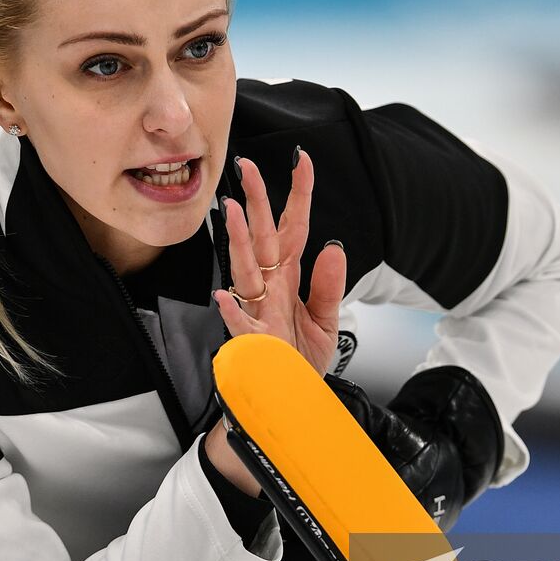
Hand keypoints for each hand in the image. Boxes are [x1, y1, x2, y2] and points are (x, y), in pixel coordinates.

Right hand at [213, 149, 346, 374]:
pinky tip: (224, 297)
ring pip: (245, 270)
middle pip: (263, 237)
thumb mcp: (327, 320)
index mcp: (289, 277)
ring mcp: (259, 311)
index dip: (298, 195)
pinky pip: (240, 326)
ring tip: (231, 213)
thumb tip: (335, 247)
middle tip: (247, 167)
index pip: (295, 227)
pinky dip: (232, 313)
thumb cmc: (299, 359)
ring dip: (238, 242)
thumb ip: (329, 285)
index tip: (302, 160)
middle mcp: (271, 288)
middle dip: (256, 202)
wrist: (289, 400)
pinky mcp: (254, 343)